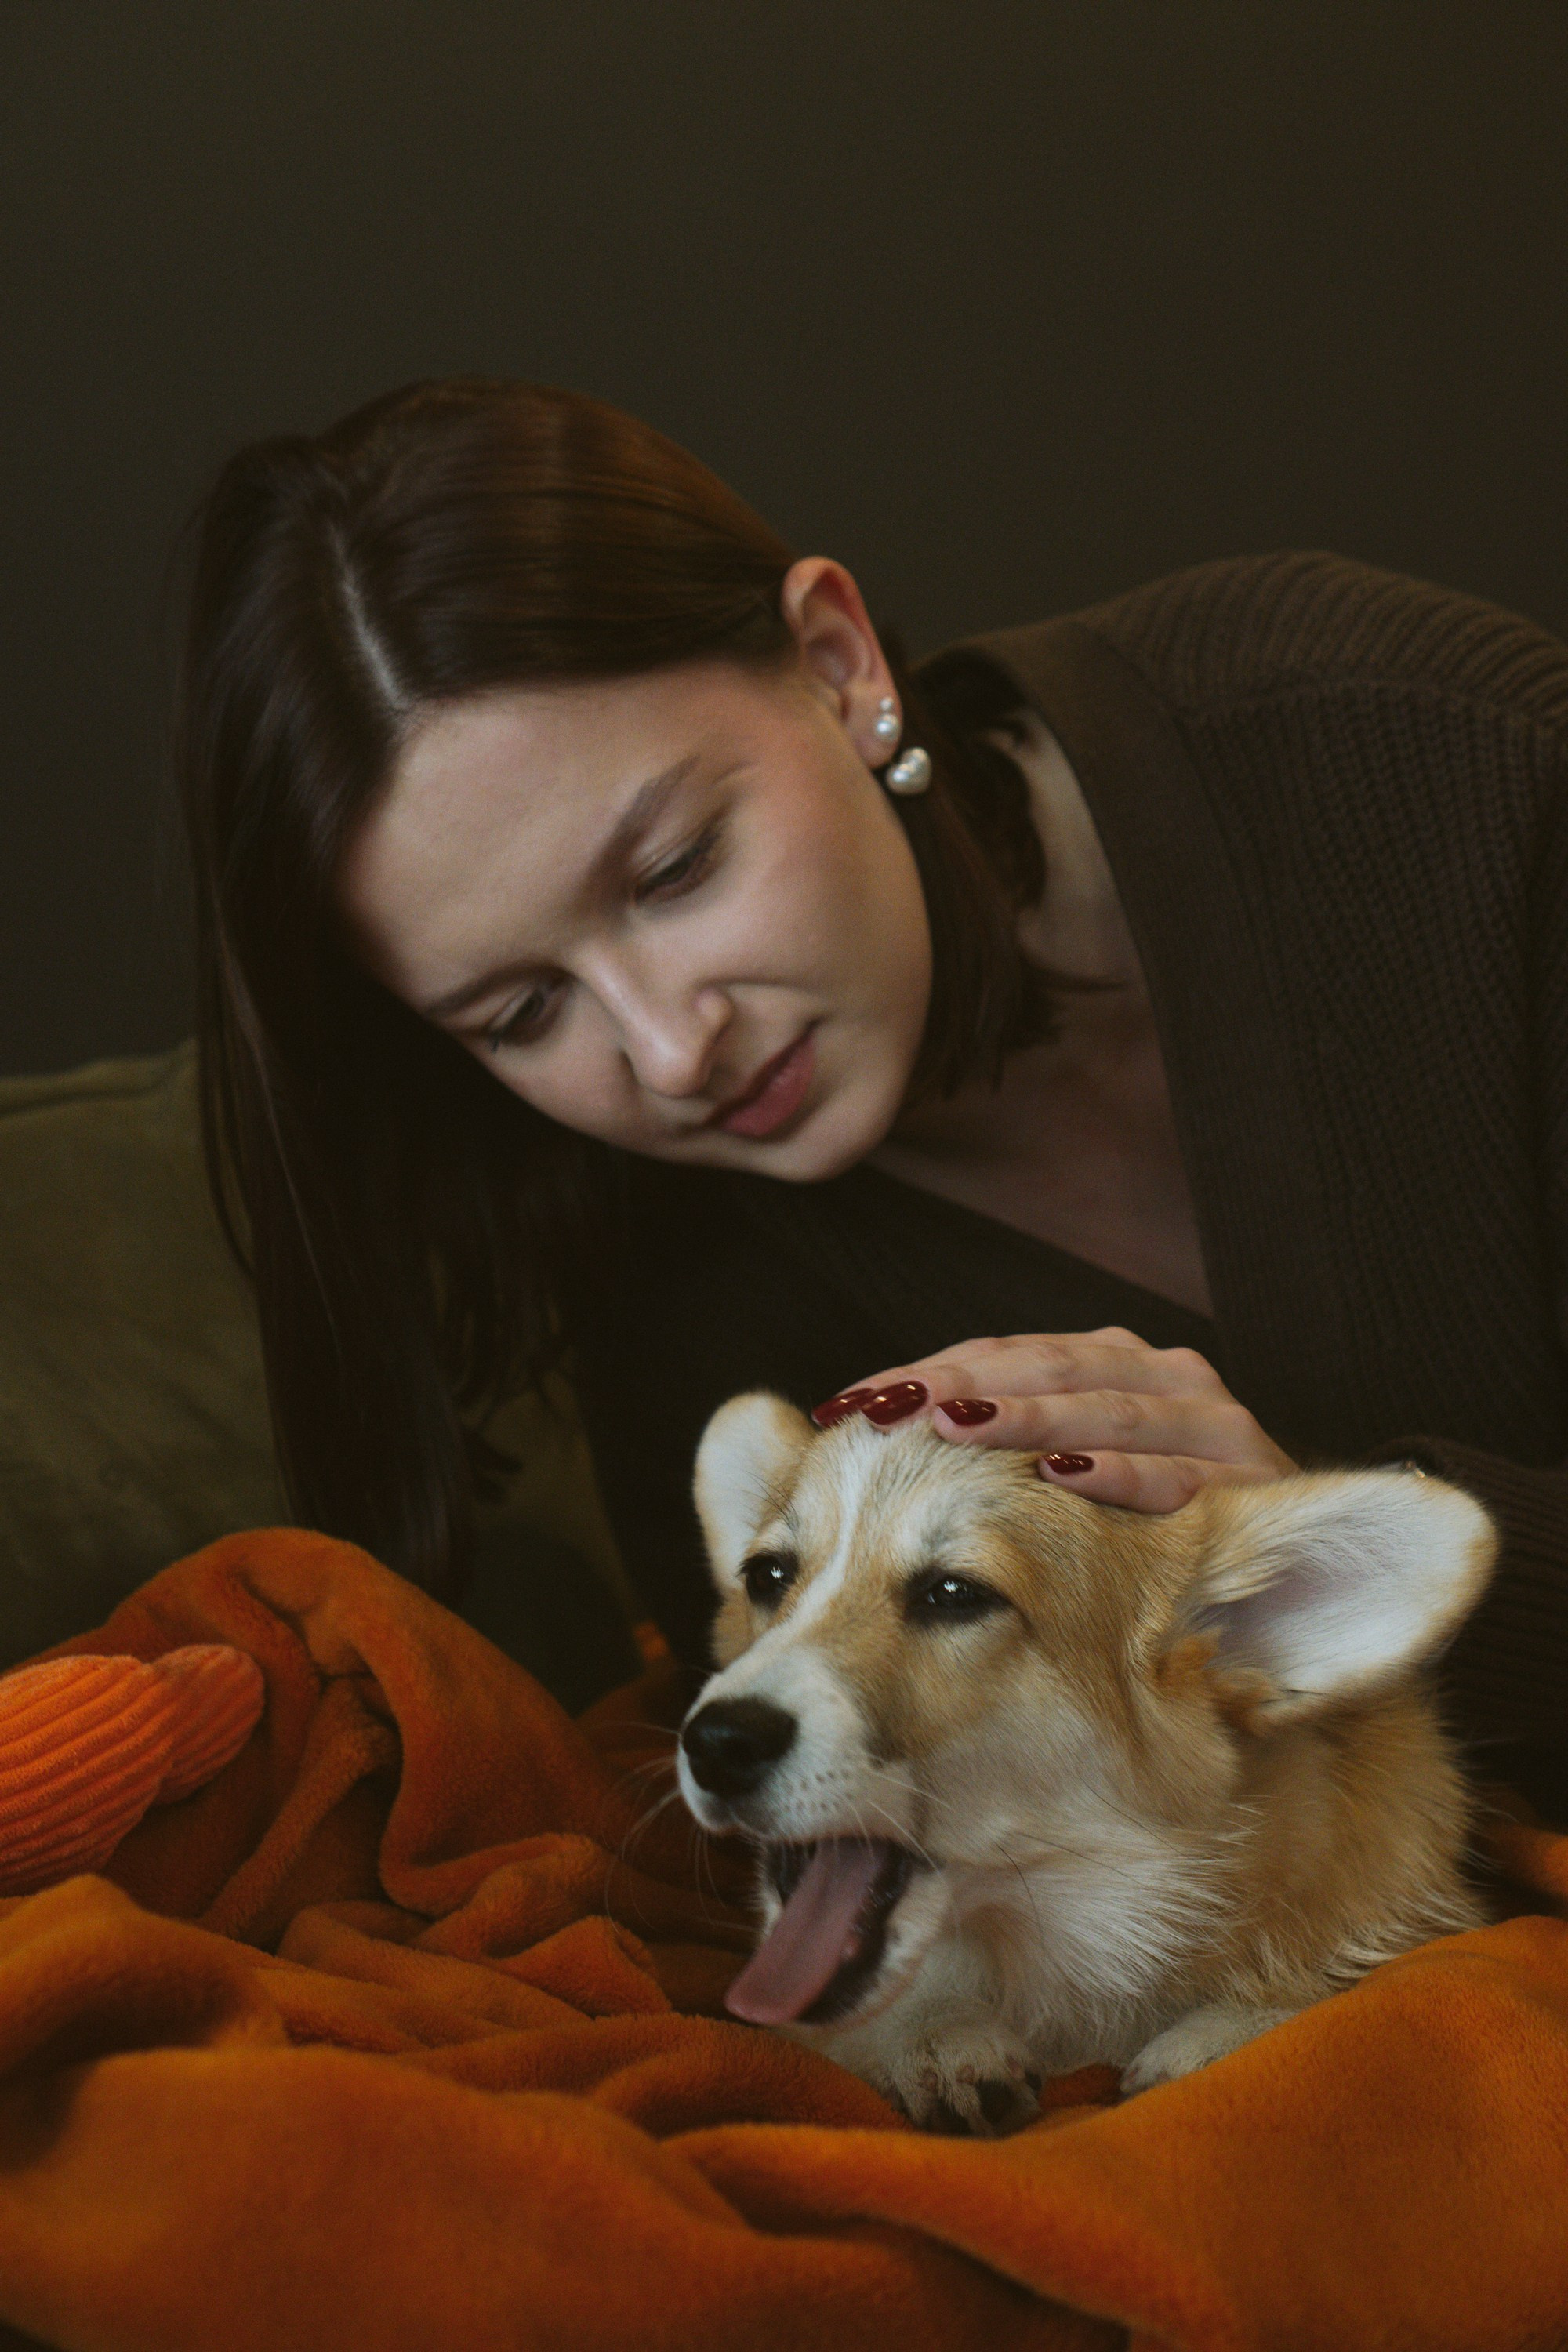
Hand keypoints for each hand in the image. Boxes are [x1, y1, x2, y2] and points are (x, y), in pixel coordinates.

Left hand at [813, 1327, 1294, 1512]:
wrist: (1284, 1593)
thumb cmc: (1143, 1543)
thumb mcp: (1065, 1477)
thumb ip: (993, 1444)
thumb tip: (833, 1426)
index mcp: (1113, 1363)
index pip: (1002, 1353)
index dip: (923, 1372)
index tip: (850, 1402)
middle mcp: (1167, 1378)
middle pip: (1045, 1367)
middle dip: (959, 1384)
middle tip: (886, 1408)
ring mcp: (1214, 1426)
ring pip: (1106, 1407)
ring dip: (1029, 1416)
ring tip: (956, 1423)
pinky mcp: (1252, 1486)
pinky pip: (1176, 1478)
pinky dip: (1120, 1475)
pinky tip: (1064, 1478)